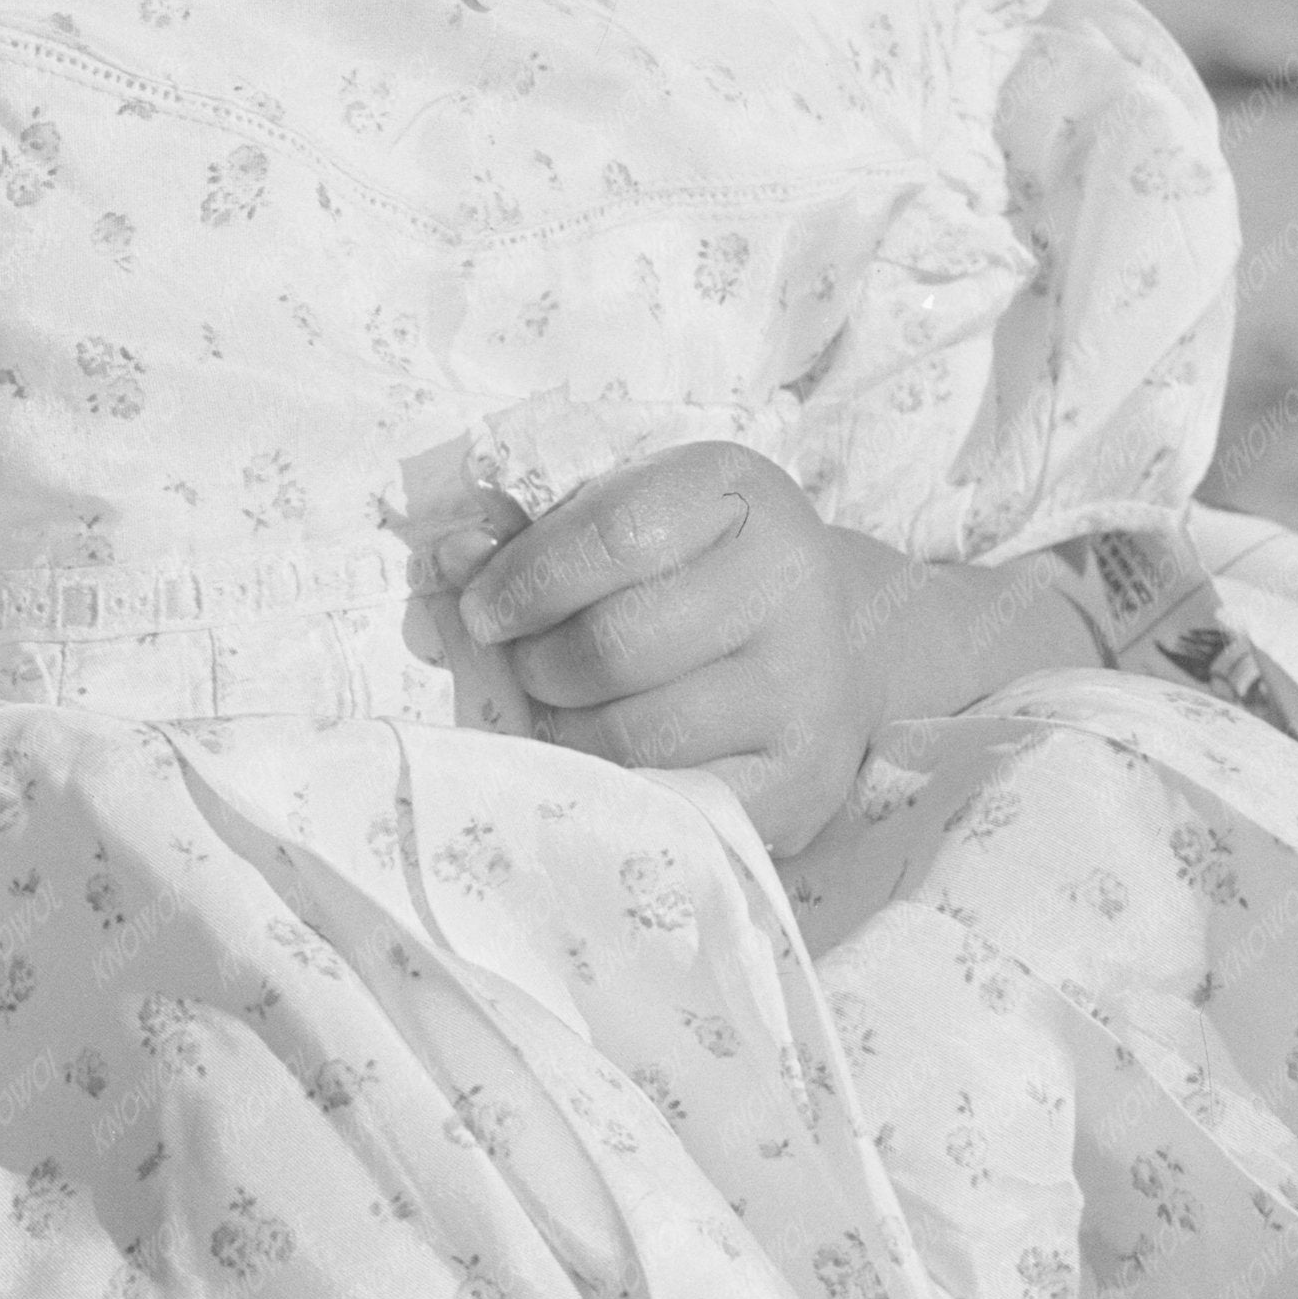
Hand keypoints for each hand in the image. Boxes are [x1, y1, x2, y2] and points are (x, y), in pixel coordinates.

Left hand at [454, 443, 1094, 857]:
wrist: (847, 639)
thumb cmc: (708, 569)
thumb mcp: (640, 515)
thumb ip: (541, 533)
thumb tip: (450, 559)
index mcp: (739, 495)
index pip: (613, 535)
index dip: (526, 582)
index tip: (484, 614)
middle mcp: (788, 583)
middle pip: (617, 647)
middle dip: (542, 668)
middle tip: (531, 673)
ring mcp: (804, 689)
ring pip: (640, 736)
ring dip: (569, 735)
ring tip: (566, 717)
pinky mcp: (801, 780)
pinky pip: (675, 803)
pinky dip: (617, 790)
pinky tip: (607, 765)